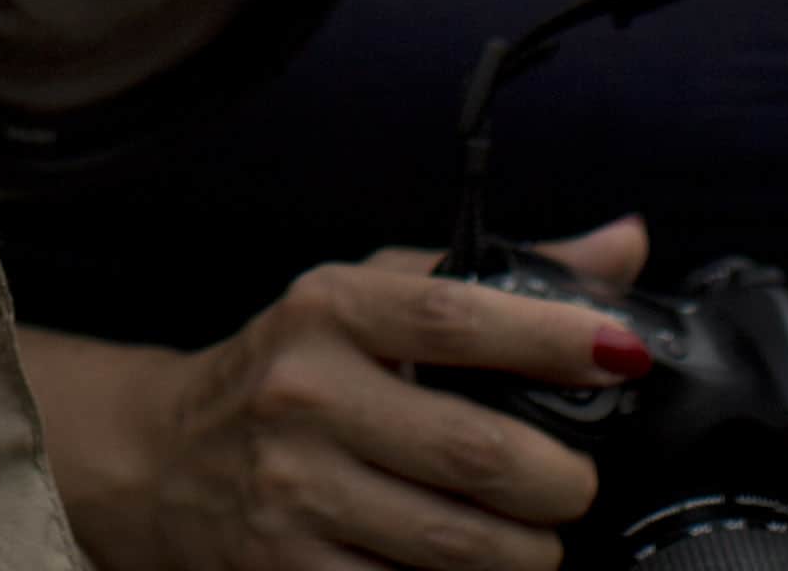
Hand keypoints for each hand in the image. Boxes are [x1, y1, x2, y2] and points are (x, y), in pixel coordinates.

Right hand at [68, 225, 655, 570]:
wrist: (165, 460)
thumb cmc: (292, 370)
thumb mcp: (370, 299)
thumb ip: (494, 279)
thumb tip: (622, 248)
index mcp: (330, 311)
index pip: (454, 317)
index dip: (552, 337)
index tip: (622, 354)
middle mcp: (305, 394)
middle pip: (476, 449)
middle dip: (560, 480)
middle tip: (572, 483)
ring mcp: (296, 490)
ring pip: (458, 543)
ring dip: (526, 552)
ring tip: (533, 536)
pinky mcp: (291, 569)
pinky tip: (472, 569)